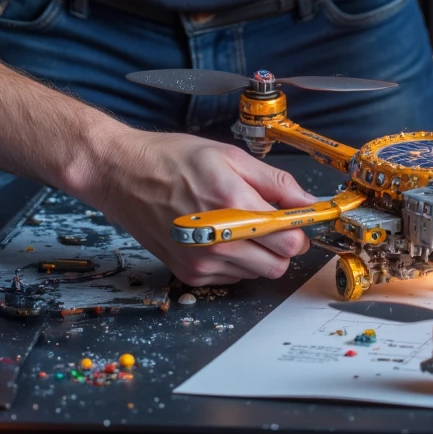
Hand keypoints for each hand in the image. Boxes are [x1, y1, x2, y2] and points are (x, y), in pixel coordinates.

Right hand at [84, 127, 318, 285]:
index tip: (296, 217)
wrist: (123, 175)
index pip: (290, 239)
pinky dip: (234, 260)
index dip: (299, 228)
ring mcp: (202, 262)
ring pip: (257, 273)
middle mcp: (217, 240)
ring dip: (258, 252)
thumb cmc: (171, 159)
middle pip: (278, 264)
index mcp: (231, 203)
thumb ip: (275, 181)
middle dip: (281, 243)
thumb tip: (309, 202)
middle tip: (267, 219)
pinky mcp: (190, 274)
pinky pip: (232, 277)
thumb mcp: (228, 156)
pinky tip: (217, 234)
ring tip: (236, 222)